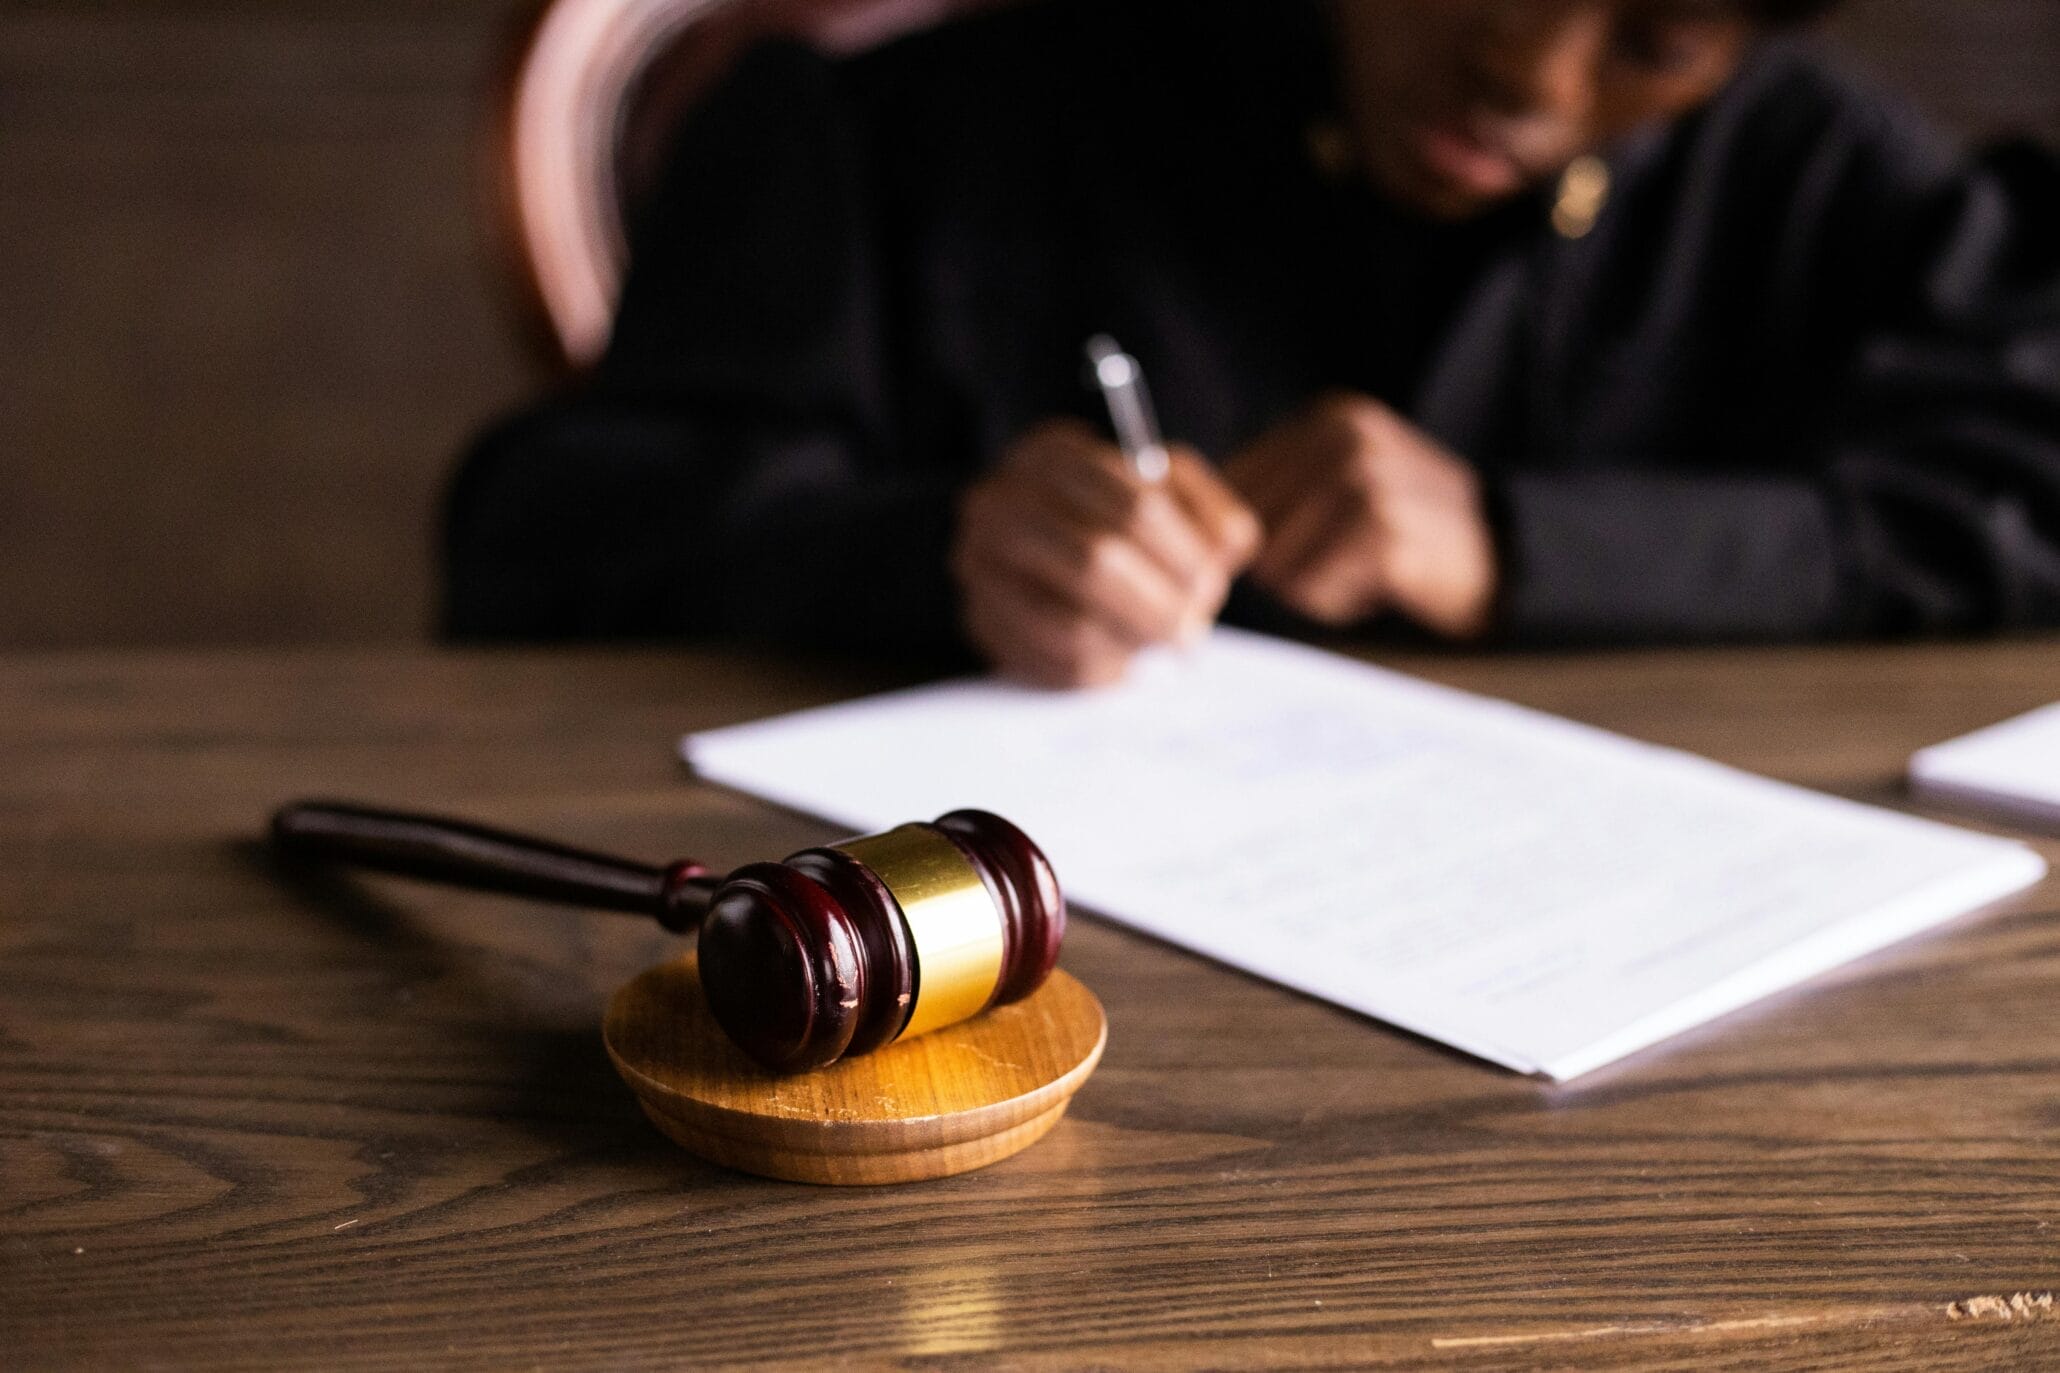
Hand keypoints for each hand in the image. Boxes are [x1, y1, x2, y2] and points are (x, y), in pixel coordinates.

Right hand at [952, 418, 1260, 687]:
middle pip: (1097, 562)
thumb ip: (1208, 511)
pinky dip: (1102, 670)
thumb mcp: (1170, 492)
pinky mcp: (979, 619)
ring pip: (1071, 624)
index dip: (1184, 555)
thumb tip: (1224, 550)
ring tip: (1160, 646)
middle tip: (1192, 631)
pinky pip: (1050, 663)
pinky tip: (1123, 661)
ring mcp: (979, 563)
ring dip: (1132, 643)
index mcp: (1052, 453)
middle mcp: (999, 501)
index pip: (1135, 506)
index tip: (1210, 584)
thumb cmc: (1119, 517)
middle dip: (1159, 606)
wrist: (1037, 545)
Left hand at [1223, 393, 1497, 638]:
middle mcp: (1345, 437)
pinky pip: (1312, 588)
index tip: (1296, 547)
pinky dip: (1337, 602)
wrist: (1506, 558)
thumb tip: (1195, 524)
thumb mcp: (1350, 481)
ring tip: (1362, 570)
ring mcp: (1366, 480)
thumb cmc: (1412, 531)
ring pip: (1276, 561)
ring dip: (1311, 585)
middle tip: (1342, 561)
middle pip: (1249, 526)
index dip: (1249, 533)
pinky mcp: (1382, 532)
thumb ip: (1282, 487)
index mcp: (1330, 418)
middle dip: (1282, 562)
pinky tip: (1380, 586)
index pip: (1235, 482)